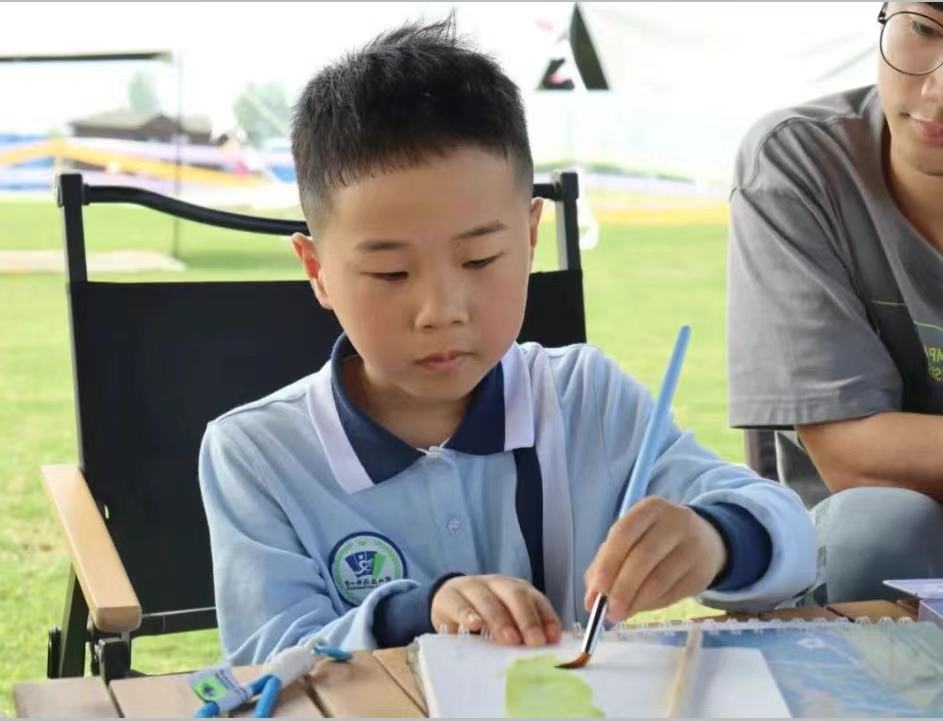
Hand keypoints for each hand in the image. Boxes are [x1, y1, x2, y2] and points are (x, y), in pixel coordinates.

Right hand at [431, 574, 561, 645]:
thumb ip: (521, 632)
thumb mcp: (504, 621)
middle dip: (527, 619)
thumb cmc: (482, 615)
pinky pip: (459, 604)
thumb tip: (544, 651)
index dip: (546, 618)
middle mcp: (496, 583)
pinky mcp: (449, 597)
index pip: (535, 599)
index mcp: (514, 588)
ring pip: (488, 599)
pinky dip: (467, 614)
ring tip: (510, 639)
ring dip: (501, 619)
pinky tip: (474, 625)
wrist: (445, 599)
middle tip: (534, 642)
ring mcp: (471, 587)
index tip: (552, 639)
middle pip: (514, 594)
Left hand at [583, 497, 725, 620]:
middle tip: (609, 611)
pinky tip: (641, 607)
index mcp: (650, 508)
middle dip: (622, 588)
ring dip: (636, 601)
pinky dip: (652, 605)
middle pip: (642, 557)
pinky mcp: (702, 572)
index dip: (607, 563)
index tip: (596, 590)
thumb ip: (606, 561)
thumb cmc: (655, 539)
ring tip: (621, 613)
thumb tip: (592, 598)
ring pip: (659, 579)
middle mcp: (674, 522)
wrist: (706, 540)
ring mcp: (693, 546)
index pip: (624, 533)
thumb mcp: (632, 537)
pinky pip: (673, 594)